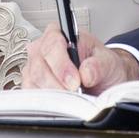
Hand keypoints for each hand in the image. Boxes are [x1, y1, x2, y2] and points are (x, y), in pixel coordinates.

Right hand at [22, 23, 138, 92]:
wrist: (101, 80)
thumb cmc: (100, 65)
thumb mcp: (107, 61)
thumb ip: (98, 65)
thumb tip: (86, 73)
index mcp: (59, 33)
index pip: (53, 45)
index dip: (62, 65)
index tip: (75, 81)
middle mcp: (42, 48)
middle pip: (39, 66)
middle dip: (57, 84)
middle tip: (74, 94)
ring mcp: (34, 67)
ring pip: (33, 82)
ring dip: (52, 95)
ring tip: (71, 99)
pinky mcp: (31, 85)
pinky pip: (31, 95)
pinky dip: (46, 103)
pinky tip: (60, 104)